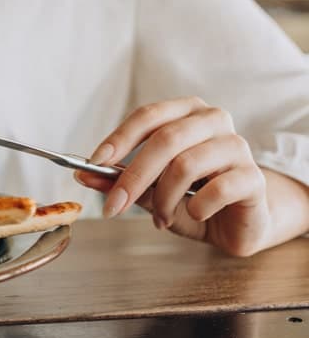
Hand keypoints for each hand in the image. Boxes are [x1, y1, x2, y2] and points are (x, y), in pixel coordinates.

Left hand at [74, 96, 270, 256]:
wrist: (237, 224)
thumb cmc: (192, 198)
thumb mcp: (149, 191)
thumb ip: (119, 181)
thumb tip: (82, 175)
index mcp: (186, 113)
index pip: (148, 116)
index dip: (119, 139)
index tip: (94, 163)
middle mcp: (214, 121)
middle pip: (165, 140)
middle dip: (132, 176)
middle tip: (113, 207)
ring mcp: (238, 146)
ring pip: (186, 165)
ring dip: (163, 198)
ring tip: (161, 217)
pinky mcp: (254, 178)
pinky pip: (216, 190)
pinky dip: (195, 208)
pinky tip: (195, 214)